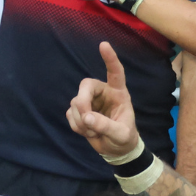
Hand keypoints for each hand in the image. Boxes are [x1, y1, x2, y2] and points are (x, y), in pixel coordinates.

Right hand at [66, 41, 142, 158]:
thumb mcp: (121, 135)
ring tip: (93, 133)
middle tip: (86, 120)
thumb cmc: (124, 138)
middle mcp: (103, 93)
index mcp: (118, 93)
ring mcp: (90, 102)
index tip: (103, 45)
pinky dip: (76, 126)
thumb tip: (87, 118)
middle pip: (85, 86)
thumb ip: (106, 126)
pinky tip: (86, 132)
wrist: (115, 151)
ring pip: (76, 102)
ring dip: (80, 120)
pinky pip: (70, 114)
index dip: (110, 59)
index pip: (115, 72)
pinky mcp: (79, 112)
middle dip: (82, 102)